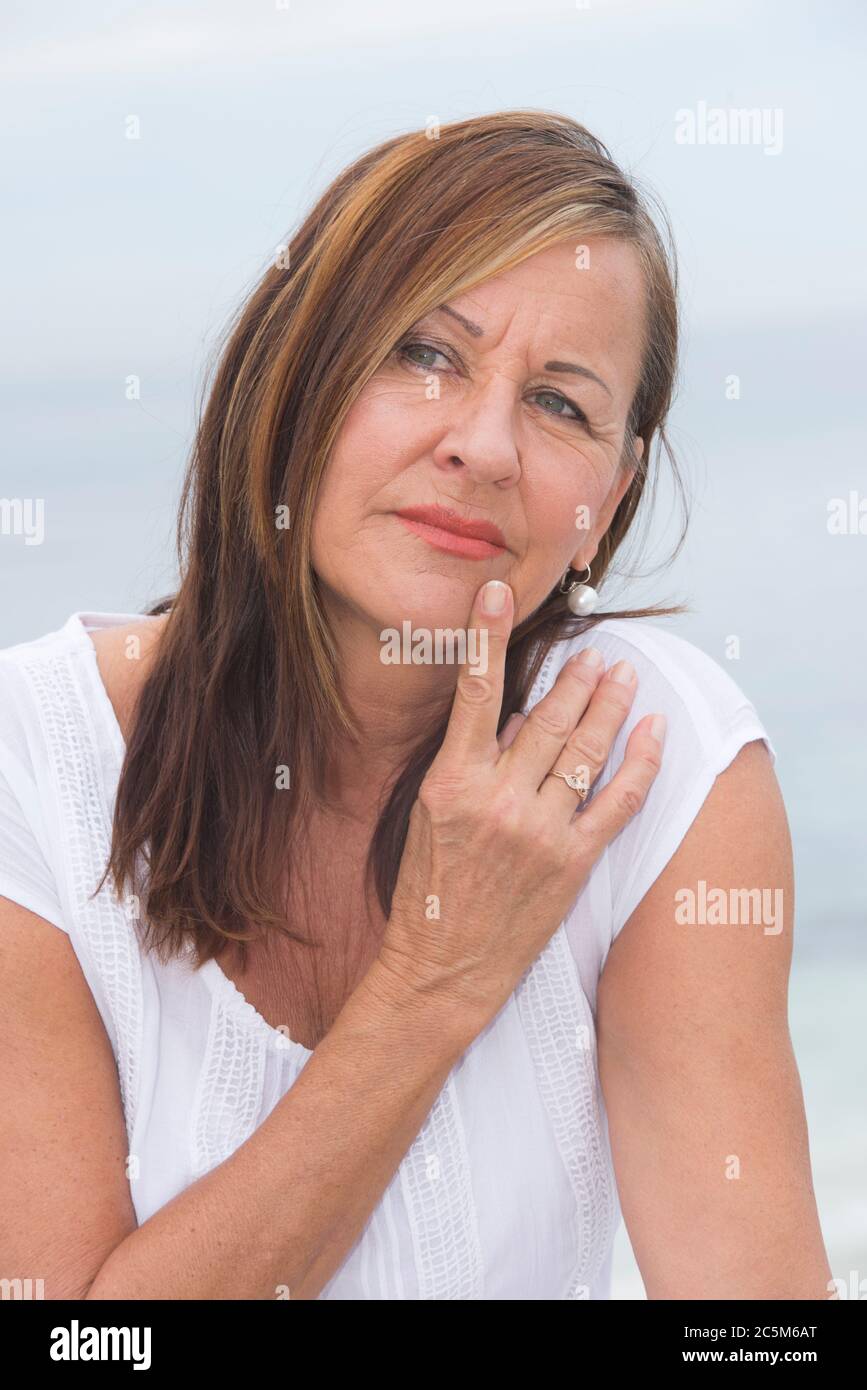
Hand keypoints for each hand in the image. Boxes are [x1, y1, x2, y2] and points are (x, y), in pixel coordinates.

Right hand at [376, 579, 665, 1034]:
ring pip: (586, 750)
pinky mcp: (572, 863)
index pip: (475, 693)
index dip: (488, 636)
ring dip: (609, 705)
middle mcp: (497, 800)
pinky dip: (640, 762)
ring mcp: (539, 831)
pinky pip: (617, 801)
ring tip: (624, 674)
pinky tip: (652, 731)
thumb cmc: (427, 892)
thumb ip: (472, 765)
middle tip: (597, 647)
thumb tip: (518, 720)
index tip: (498, 591)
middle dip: (576, 676)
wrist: (440, 969)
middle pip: (550, 717)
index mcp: (451, 783)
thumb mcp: (429, 818)